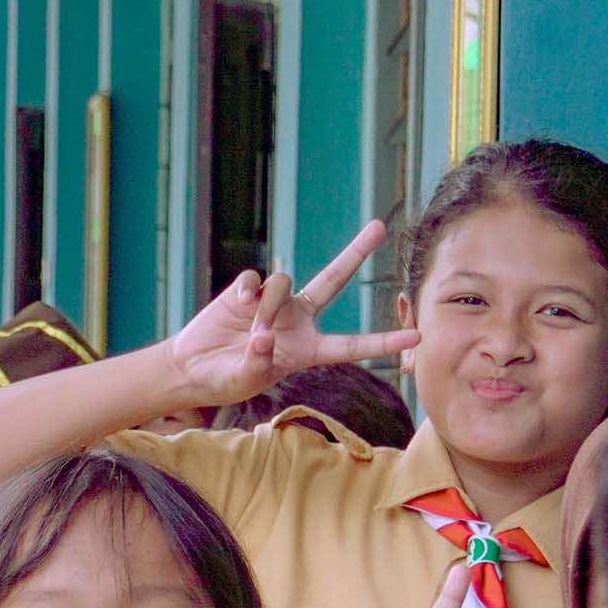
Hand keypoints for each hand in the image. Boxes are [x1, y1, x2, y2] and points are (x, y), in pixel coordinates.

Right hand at [162, 222, 418, 408]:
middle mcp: (297, 320)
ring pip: (284, 282)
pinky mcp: (247, 290)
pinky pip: (256, 279)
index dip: (383, 342)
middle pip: (333, 280)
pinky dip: (247, 293)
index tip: (416, 336)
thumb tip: (262, 335)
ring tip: (249, 330)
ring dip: (267, 305)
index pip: (351, 345)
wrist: (191, 367)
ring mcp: (274, 302)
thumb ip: (256, 362)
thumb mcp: (244, 380)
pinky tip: (236, 308)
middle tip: (379, 226)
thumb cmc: (223, 381)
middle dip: (355, 252)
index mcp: (306, 350)